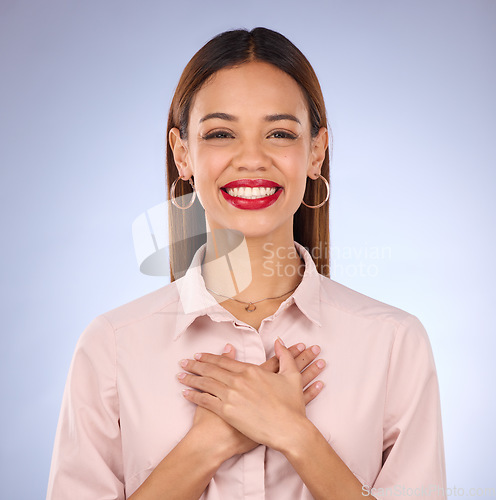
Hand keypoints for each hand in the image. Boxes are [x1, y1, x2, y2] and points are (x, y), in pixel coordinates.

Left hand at [178, 338, 324, 452]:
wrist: (289, 430)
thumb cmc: (291, 406)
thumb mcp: (292, 376)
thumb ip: (285, 356)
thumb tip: (280, 341)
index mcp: (252, 371)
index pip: (225, 361)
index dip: (211, 357)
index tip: (200, 355)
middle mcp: (239, 380)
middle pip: (212, 369)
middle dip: (196, 364)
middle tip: (184, 362)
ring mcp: (232, 396)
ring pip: (206, 383)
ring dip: (191, 378)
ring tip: (180, 375)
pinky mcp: (227, 412)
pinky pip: (206, 401)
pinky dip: (194, 396)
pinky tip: (185, 393)